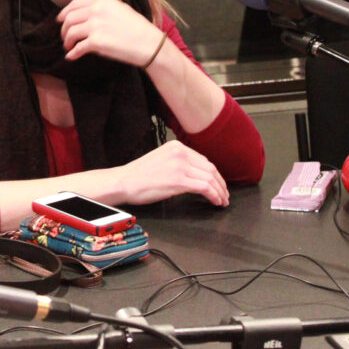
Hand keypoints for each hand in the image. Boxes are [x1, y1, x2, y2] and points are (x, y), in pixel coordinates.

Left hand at [57, 0, 161, 66]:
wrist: (149, 43)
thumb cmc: (137, 27)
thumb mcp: (120, 8)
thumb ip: (102, 6)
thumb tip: (83, 14)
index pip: (74, 3)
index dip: (64, 12)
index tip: (60, 20)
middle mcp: (96, 9)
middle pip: (69, 18)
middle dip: (63, 29)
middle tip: (64, 37)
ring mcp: (95, 25)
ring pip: (70, 32)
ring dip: (66, 41)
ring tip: (68, 47)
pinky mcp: (96, 41)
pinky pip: (77, 48)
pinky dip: (72, 53)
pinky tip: (71, 56)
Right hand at [115, 140, 229, 207]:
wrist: (123, 182)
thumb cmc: (138, 176)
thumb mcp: (161, 160)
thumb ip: (178, 163)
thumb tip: (196, 175)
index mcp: (176, 147)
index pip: (204, 161)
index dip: (215, 175)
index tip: (219, 185)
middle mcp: (180, 153)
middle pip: (210, 168)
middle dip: (221, 184)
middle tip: (225, 195)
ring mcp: (180, 166)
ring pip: (210, 178)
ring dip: (220, 191)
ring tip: (222, 201)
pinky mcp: (178, 180)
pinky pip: (204, 187)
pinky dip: (214, 195)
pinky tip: (215, 201)